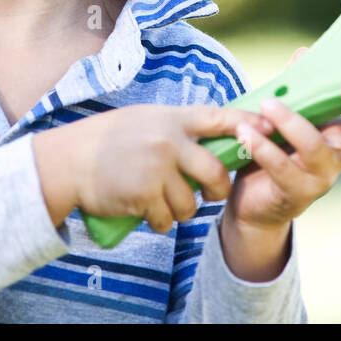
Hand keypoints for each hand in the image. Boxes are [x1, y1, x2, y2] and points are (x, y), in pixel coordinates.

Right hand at [36, 103, 274, 233]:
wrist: (71, 160)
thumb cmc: (110, 139)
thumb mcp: (148, 119)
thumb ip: (180, 126)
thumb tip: (218, 129)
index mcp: (174, 119)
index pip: (221, 118)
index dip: (249, 125)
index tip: (270, 129)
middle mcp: (169, 141)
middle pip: (215, 172)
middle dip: (216, 189)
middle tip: (209, 193)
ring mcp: (157, 169)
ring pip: (191, 203)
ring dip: (182, 210)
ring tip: (163, 202)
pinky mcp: (144, 195)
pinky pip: (167, 219)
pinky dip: (160, 222)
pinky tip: (147, 212)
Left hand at [224, 46, 340, 231]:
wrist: (253, 204)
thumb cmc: (274, 153)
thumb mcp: (287, 119)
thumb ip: (297, 89)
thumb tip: (305, 53)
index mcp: (339, 138)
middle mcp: (337, 159)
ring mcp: (320, 179)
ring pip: (314, 147)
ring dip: (290, 123)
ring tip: (268, 104)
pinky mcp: (294, 193)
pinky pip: (282, 168)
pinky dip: (263, 148)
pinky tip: (246, 133)